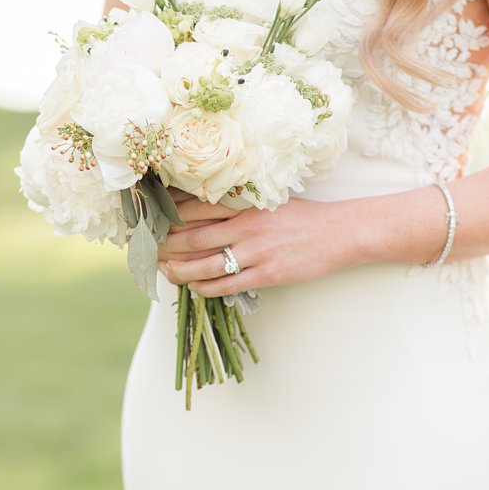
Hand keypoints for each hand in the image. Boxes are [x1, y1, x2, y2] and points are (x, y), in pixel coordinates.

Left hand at [155, 190, 358, 295]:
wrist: (341, 233)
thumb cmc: (302, 217)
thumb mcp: (268, 201)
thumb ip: (236, 206)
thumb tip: (199, 213)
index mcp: (245, 204)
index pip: (194, 208)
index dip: (168, 217)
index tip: (150, 221)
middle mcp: (246, 226)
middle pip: (191, 238)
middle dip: (164, 246)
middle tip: (147, 250)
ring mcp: (256, 252)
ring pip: (204, 264)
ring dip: (178, 271)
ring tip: (164, 272)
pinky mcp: (267, 275)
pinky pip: (226, 285)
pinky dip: (204, 288)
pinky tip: (194, 287)